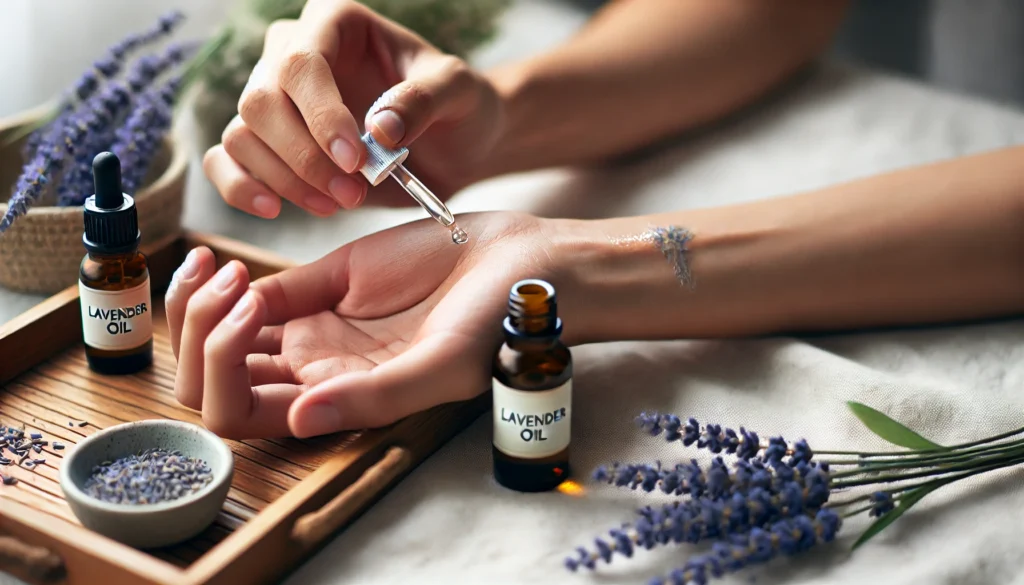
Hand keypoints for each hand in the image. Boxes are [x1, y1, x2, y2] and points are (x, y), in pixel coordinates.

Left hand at [164, 213, 569, 438]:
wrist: (523, 267)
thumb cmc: (496, 325)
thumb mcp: (442, 365)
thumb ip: (374, 397)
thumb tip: (299, 420)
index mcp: (337, 400)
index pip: (241, 415)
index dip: (219, 372)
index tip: (250, 313)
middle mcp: (316, 371)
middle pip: (212, 381)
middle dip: (192, 339)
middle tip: (224, 289)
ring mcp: (314, 328)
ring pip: (219, 337)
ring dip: (195, 309)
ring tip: (216, 270)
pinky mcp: (320, 283)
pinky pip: (248, 292)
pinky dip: (220, 280)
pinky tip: (223, 261)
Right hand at [202, 0, 503, 218]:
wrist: (454, 143)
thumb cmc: (457, 106)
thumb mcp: (459, 93)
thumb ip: (424, 99)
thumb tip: (379, 128)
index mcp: (336, 23)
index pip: (301, 63)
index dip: (320, 115)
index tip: (353, 159)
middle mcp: (294, 53)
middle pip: (261, 101)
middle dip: (304, 157)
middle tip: (353, 193)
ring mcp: (276, 98)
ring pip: (242, 135)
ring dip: (285, 180)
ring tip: (339, 203)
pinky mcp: (269, 142)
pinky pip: (226, 159)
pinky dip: (240, 187)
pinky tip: (274, 207)